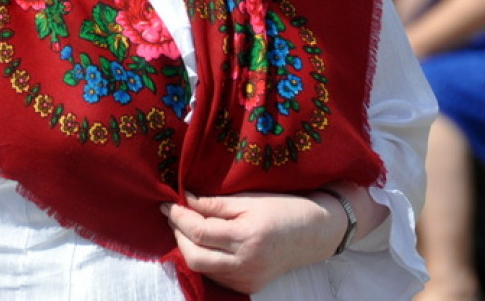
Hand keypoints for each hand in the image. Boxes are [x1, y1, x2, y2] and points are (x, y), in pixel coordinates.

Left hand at [161, 191, 342, 293]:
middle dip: (178, 234)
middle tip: (173, 214)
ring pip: (201, 268)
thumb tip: (185, 199)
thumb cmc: (285, 209)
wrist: (317, 233)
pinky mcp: (248, 286)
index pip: (199, 232)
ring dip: (187, 246)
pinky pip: (215, 275)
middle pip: (194, 256)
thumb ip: (216, 203)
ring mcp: (247, 279)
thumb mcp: (250, 199)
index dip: (178, 216)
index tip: (167, 202)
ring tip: (186, 225)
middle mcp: (245, 264)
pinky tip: (204, 242)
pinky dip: (203, 258)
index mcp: (247, 238)